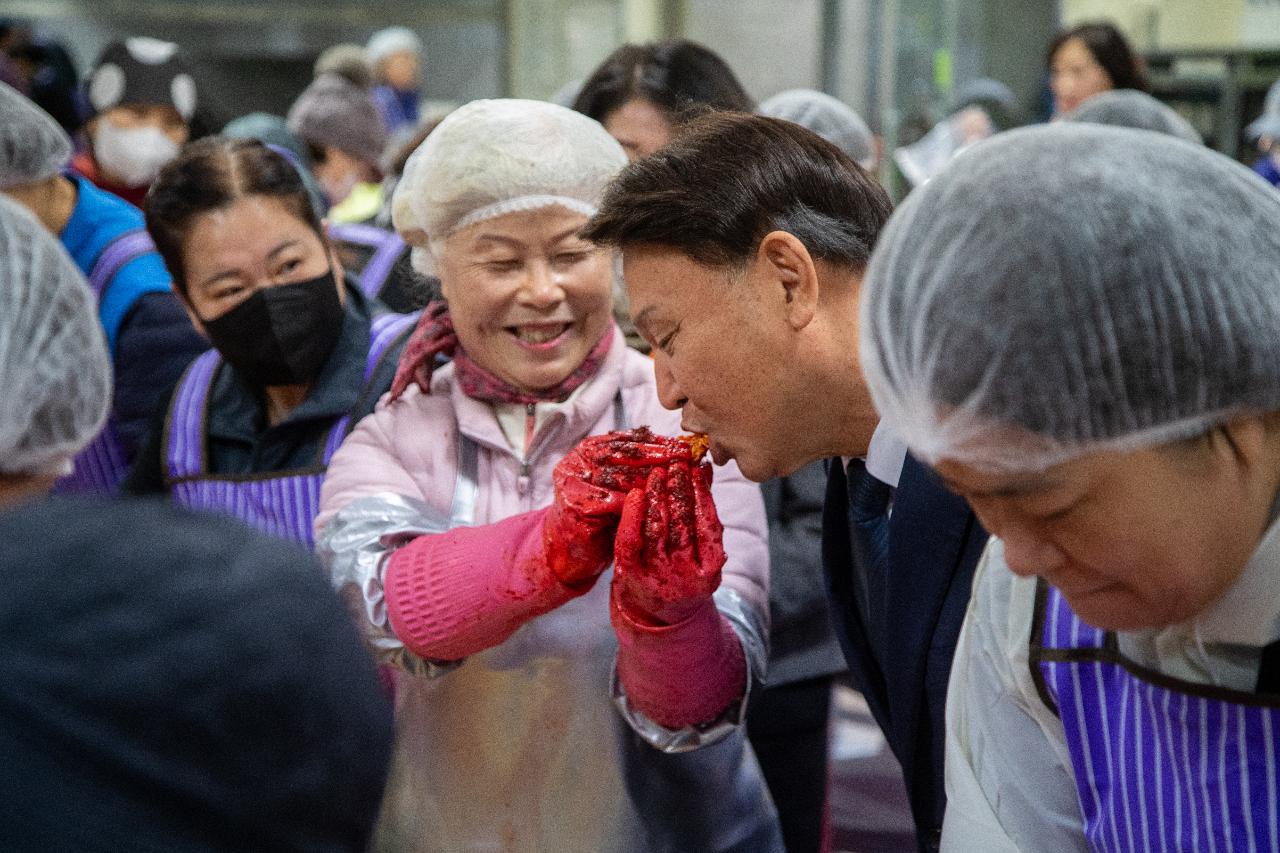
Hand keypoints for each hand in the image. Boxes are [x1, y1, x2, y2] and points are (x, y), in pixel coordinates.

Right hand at [544, 428, 693, 587]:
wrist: (576, 552)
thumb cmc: (607, 519)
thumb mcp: (633, 489)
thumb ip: (659, 471)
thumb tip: (697, 459)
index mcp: (591, 448)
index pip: (630, 439)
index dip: (659, 442)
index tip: (685, 445)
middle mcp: (578, 459)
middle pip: (625, 453)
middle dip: (658, 455)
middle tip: (684, 456)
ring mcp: (573, 479)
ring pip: (621, 475)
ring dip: (652, 476)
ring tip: (678, 477)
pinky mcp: (575, 502)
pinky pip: (614, 501)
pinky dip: (638, 502)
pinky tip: (661, 503)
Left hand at [612, 461, 725, 625]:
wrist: (661, 615)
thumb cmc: (685, 571)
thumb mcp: (704, 550)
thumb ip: (704, 511)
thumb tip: (704, 469)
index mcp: (710, 569)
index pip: (708, 525)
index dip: (702, 494)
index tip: (696, 469)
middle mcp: (685, 575)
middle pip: (681, 524)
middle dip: (678, 489)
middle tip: (674, 463)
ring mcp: (657, 577)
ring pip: (656, 529)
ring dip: (656, 496)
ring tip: (657, 473)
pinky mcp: (630, 575)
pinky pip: (630, 540)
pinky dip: (632, 515)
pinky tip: (636, 494)